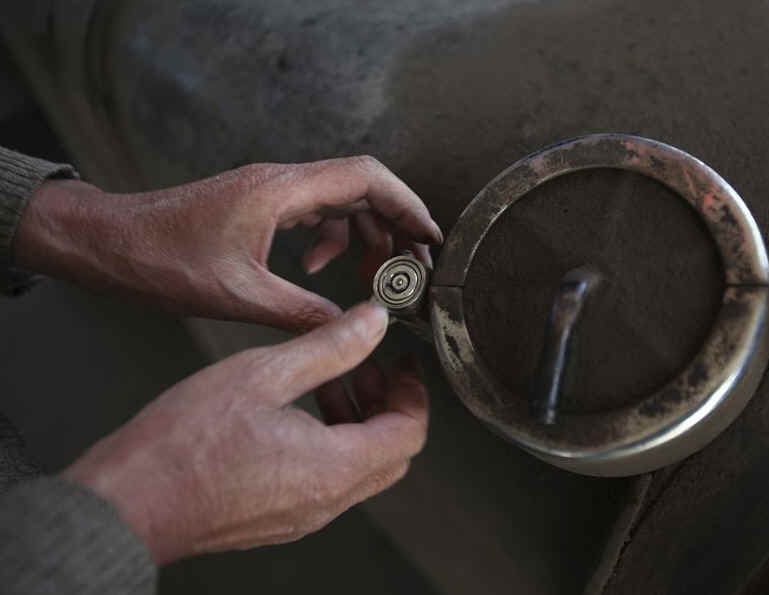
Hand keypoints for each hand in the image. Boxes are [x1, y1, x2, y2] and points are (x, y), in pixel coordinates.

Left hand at [15, 156, 441, 331]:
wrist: (108, 243)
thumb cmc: (159, 260)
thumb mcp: (237, 295)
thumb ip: (301, 312)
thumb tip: (351, 328)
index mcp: (281, 192)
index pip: (366, 179)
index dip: (407, 204)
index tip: (430, 238)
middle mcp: (281, 182)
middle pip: (361, 188)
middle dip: (395, 224)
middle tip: (412, 267)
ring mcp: (270, 191)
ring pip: (340, 201)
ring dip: (363, 235)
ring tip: (372, 275)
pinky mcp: (259, 205)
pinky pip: (313, 213)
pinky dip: (329, 240)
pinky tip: (316, 270)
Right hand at [63, 302, 428, 564]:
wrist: (127, 502)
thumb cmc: (184, 443)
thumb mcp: (264, 372)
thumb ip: (330, 346)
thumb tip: (373, 323)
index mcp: (335, 467)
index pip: (410, 432)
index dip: (412, 391)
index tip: (402, 362)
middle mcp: (327, 501)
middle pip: (391, 452)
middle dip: (386, 403)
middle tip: (366, 366)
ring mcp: (302, 516)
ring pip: (359, 467)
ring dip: (357, 421)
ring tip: (329, 381)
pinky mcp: (277, 518)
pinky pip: (326, 480)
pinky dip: (330, 442)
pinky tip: (298, 410)